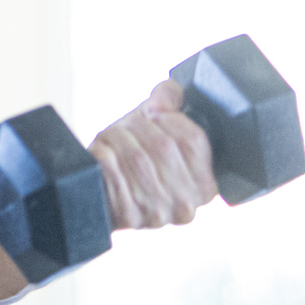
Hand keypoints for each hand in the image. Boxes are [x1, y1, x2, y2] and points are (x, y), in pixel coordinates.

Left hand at [88, 80, 217, 229]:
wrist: (99, 196)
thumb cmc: (131, 164)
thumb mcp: (154, 132)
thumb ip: (167, 107)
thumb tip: (171, 89)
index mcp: (204, 185)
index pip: (195, 140)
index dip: (169, 119)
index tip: (153, 115)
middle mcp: (186, 204)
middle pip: (164, 146)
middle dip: (139, 126)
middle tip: (126, 127)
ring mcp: (159, 213)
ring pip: (137, 157)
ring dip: (117, 138)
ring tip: (110, 139)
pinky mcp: (129, 216)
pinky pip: (113, 171)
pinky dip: (102, 154)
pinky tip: (101, 154)